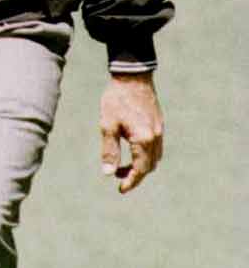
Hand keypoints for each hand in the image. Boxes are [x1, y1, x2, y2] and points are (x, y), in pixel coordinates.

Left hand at [99, 72, 163, 193]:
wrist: (133, 77)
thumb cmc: (116, 100)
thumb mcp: (107, 126)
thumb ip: (109, 150)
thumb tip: (108, 173)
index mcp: (144, 140)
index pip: (140, 169)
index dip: (131, 182)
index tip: (120, 189)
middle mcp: (156, 138)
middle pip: (149, 166)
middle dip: (135, 175)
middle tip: (118, 177)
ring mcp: (160, 131)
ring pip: (155, 158)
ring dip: (141, 165)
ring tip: (123, 165)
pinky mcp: (159, 124)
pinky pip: (156, 147)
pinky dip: (146, 155)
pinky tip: (132, 150)